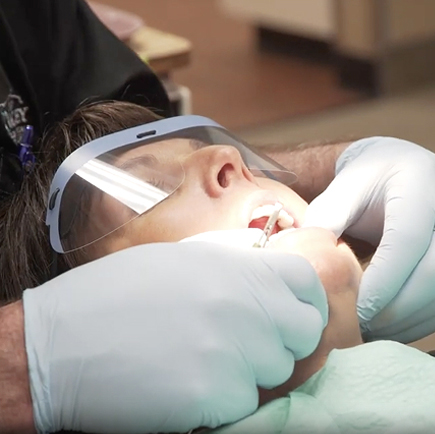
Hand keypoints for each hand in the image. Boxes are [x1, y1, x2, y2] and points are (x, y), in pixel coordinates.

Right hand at [23, 241, 326, 432]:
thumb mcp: (182, 263)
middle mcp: (243, 308)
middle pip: (301, 334)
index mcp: (235, 269)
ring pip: (271, 374)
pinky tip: (181, 382)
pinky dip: (219, 400)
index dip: (305, 299)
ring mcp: (232, 355)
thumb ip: (234, 272)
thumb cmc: (118, 293)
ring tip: (198, 359)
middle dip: (280, 341)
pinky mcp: (211, 398)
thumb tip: (267, 286)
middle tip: (243, 343)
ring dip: (245, 372)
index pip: (306, 282)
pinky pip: (240, 404)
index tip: (292, 311)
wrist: (62, 340)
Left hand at [304, 137, 434, 342]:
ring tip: (371, 332)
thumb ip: (328, 217)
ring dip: (409, 320)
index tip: (357, 309)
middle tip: (361, 327)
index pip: (408, 240)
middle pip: (433, 272)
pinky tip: (391, 326)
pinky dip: (419, 318)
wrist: (396, 171)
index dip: (384, 280)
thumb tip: (310, 261)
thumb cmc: (366, 180)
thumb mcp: (343, 189)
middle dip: (398, 308)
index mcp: (416, 188)